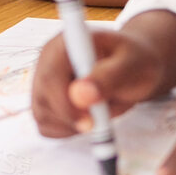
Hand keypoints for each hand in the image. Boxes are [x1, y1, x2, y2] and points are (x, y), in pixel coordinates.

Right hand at [32, 28, 166, 138]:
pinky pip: (46, 126)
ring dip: (71, 125)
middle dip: (70, 118)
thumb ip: (108, 77)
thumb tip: (79, 95)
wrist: (132, 66)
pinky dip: (66, 131)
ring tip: (100, 113)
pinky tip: (86, 118)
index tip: (88, 121)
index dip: (63, 100)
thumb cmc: (133, 60)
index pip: (51, 73)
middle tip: (99, 124)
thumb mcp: (131, 64)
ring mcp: (43, 81)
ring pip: (42, 114)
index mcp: (67, 43)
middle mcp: (48, 60)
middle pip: (42, 97)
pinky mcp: (45, 101)